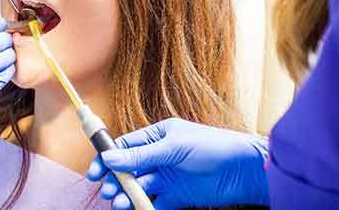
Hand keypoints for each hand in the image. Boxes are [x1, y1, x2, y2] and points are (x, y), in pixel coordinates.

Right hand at [87, 118, 268, 209]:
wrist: (244, 170)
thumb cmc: (211, 147)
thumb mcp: (173, 147)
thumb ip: (141, 155)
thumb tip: (109, 157)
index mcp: (156, 136)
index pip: (125, 146)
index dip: (107, 158)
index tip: (94, 172)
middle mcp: (159, 156)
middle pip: (128, 169)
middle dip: (115, 180)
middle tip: (108, 191)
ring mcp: (167, 177)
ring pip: (139, 187)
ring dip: (127, 195)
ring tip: (120, 204)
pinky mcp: (177, 197)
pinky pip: (154, 203)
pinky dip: (143, 208)